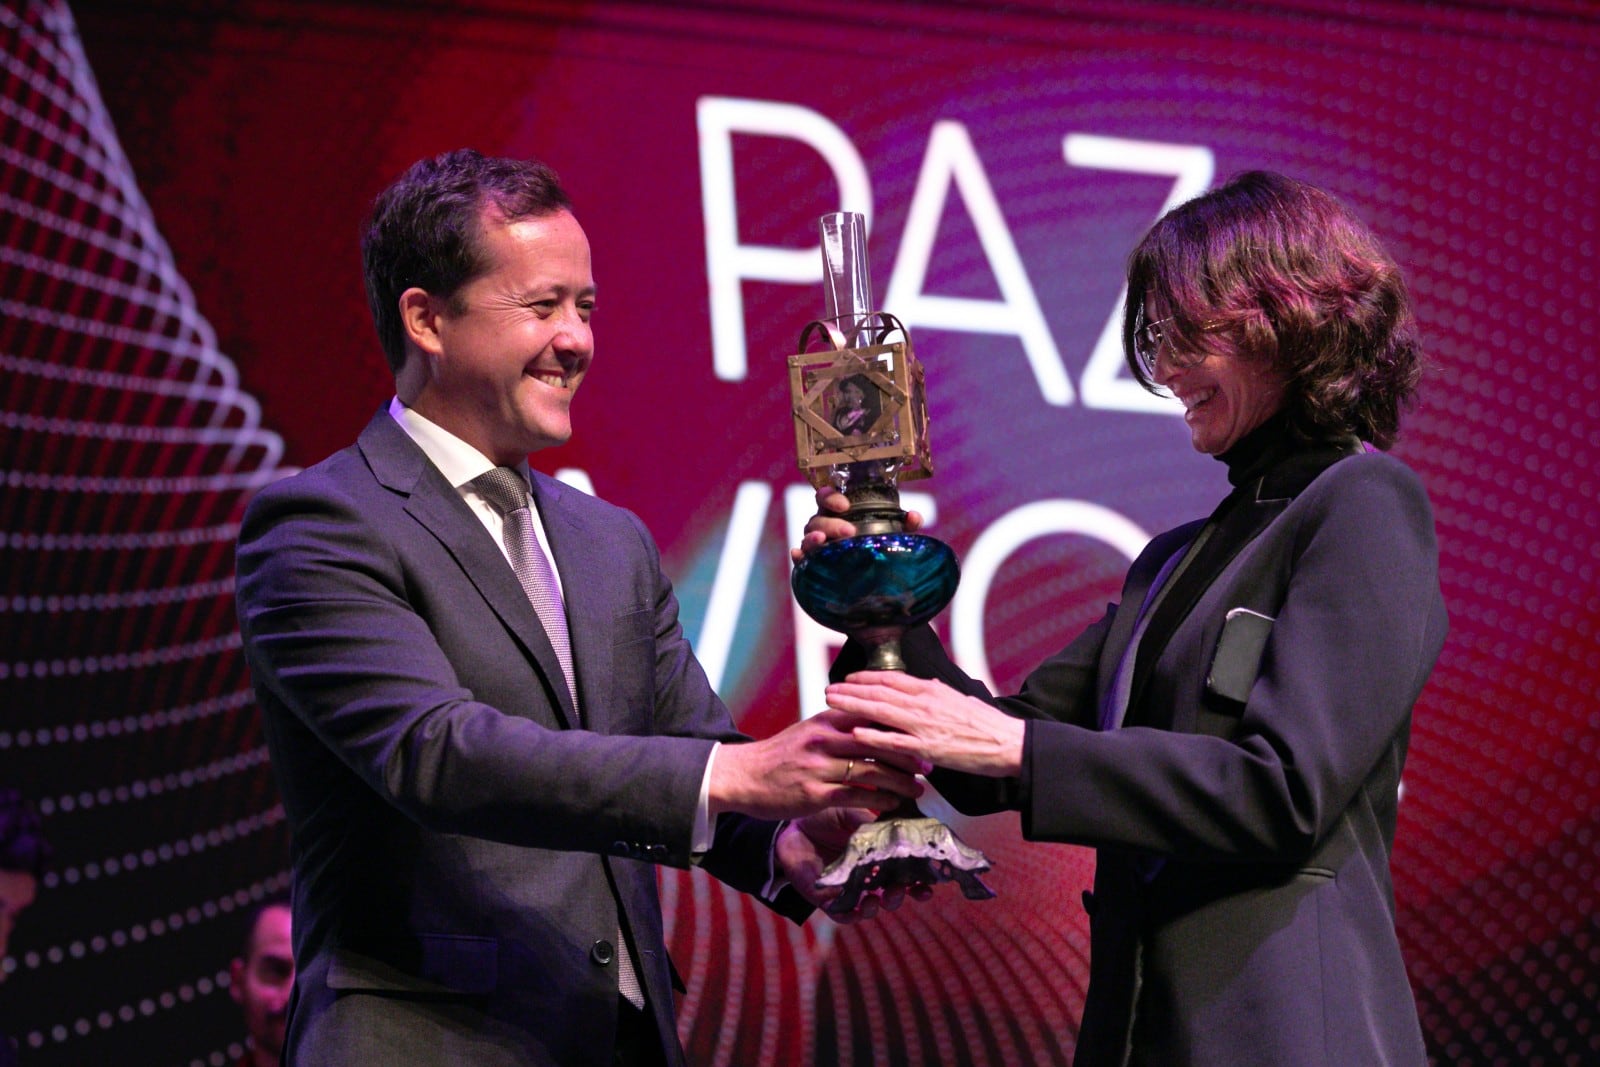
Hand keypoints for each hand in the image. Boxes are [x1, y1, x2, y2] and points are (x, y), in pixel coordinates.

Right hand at [709, 709, 929, 820]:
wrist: (743, 776)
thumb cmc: (781, 755)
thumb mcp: (810, 730)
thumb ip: (840, 725)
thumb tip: (874, 725)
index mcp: (826, 719)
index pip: (871, 715)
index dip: (900, 726)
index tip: (922, 735)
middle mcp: (824, 739)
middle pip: (877, 741)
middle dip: (908, 754)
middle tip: (929, 764)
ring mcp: (819, 766)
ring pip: (871, 770)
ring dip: (900, 781)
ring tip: (918, 788)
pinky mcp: (814, 794)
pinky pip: (855, 796)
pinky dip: (879, 800)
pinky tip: (892, 804)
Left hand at [775, 809, 934, 922]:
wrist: (791, 823)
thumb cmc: (825, 816)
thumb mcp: (852, 814)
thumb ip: (872, 821)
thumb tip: (898, 821)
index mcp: (878, 856)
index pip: (905, 872)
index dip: (920, 880)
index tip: (931, 883)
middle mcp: (866, 876)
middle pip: (891, 894)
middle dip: (901, 896)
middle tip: (902, 891)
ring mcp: (847, 888)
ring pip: (869, 907)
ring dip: (878, 907)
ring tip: (878, 900)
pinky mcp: (825, 897)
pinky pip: (841, 913)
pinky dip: (851, 913)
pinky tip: (857, 906)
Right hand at [790, 486, 924, 562]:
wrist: (874, 588)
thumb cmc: (877, 551)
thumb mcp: (893, 538)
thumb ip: (904, 526)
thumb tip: (914, 516)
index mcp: (838, 515)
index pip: (825, 497)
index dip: (831, 497)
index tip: (845, 505)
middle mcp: (823, 528)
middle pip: (817, 519)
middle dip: (831, 523)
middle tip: (849, 532)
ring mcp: (816, 548)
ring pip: (807, 537)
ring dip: (812, 538)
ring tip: (822, 542)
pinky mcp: (812, 567)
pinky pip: (800, 561)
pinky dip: (798, 557)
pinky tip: (798, 556)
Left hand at [826, 671, 1025, 777]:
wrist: (1007, 742)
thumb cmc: (984, 724)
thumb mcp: (957, 699)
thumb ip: (935, 693)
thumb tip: (920, 685)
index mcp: (931, 689)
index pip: (890, 679)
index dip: (866, 678)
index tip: (848, 679)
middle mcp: (923, 702)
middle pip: (878, 691)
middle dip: (850, 690)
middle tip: (829, 689)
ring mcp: (923, 724)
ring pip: (880, 711)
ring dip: (852, 706)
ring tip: (831, 703)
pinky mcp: (927, 747)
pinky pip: (894, 741)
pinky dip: (873, 736)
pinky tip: (855, 733)